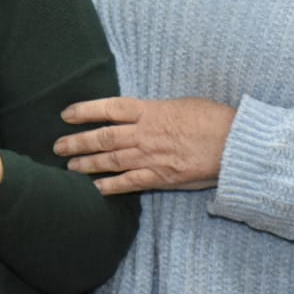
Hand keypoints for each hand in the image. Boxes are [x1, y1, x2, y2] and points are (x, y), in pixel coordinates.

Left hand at [53, 96, 236, 194]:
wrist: (235, 143)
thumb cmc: (214, 119)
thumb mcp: (182, 104)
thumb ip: (157, 111)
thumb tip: (144, 114)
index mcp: (150, 110)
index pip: (109, 108)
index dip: (85, 111)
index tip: (66, 114)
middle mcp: (145, 133)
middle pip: (103, 137)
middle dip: (78, 142)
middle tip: (58, 147)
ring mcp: (151, 156)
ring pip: (111, 160)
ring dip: (87, 164)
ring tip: (69, 167)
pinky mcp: (161, 176)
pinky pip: (130, 182)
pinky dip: (111, 185)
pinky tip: (96, 188)